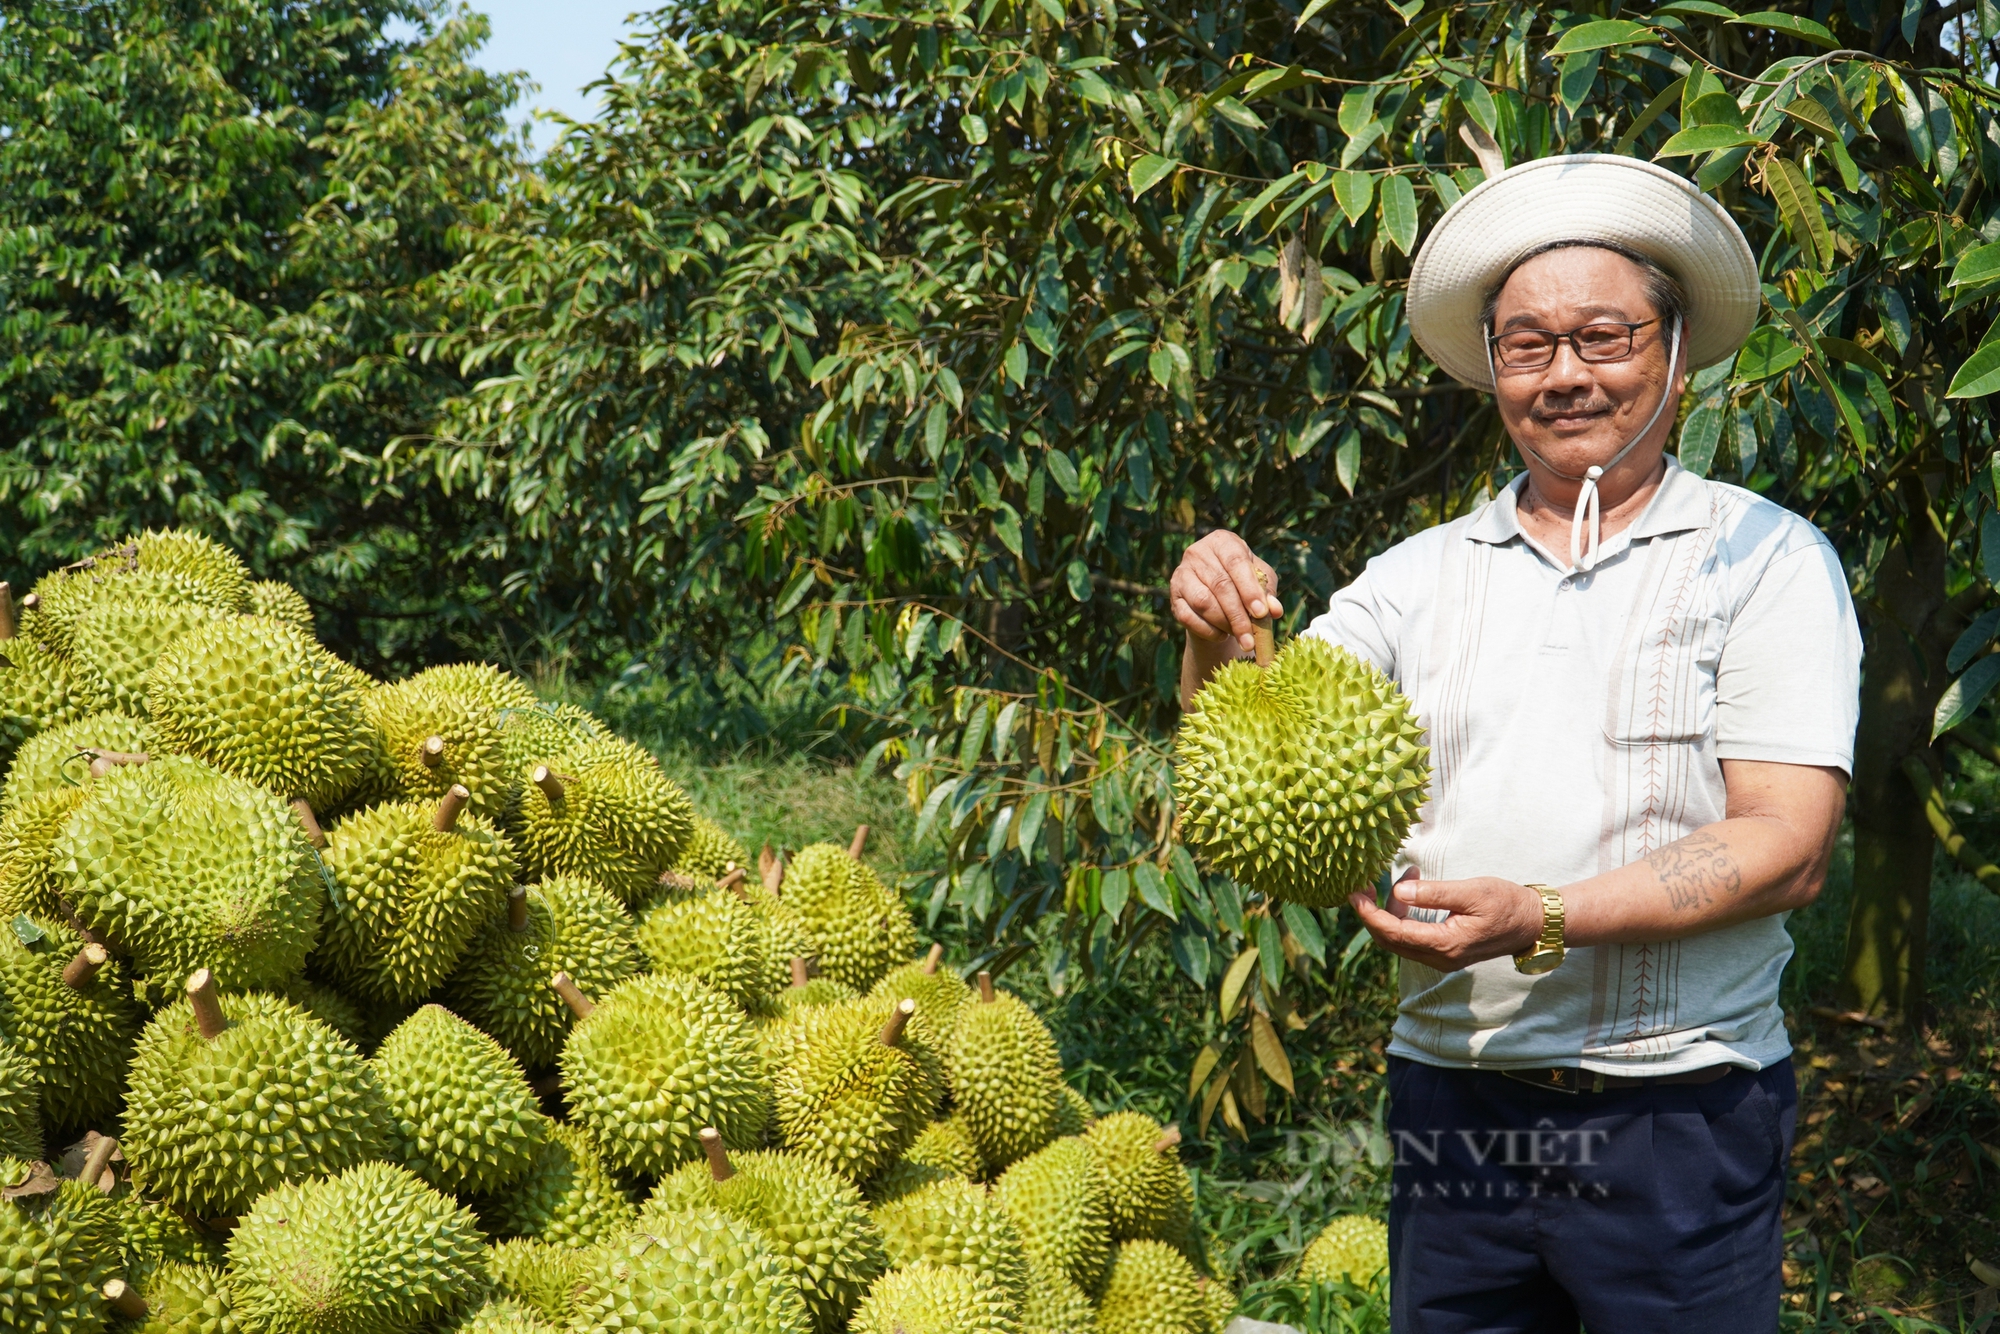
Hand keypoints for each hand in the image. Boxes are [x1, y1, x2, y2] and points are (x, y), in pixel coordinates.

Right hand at [1170, 530, 1283, 654]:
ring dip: (1224, 623)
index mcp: (1222, 541)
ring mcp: (1181, 573)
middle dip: (1238, 615)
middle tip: (1251, 639)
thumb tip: (1275, 611)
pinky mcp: (1173, 596)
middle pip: (1220, 585)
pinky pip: (1188, 617)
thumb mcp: (1260, 582)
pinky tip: (1221, 636)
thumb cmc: (1242, 582)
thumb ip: (1268, 594)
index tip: (1261, 613)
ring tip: (1240, 637)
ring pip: (1203, 602)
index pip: (1236, 562)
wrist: (1216, 593)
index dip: (1249, 589)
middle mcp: (1198, 552)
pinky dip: (1207, 630)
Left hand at [1347, 871, 1546, 972]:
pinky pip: (1412, 937)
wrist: (1533, 923)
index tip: (1354, 894)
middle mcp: (1440, 958)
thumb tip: (1398, 891)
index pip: (1394, 934)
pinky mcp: (1445, 952)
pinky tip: (1412, 890)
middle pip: (1390, 941)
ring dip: (1391, 911)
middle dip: (1372, 914)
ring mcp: (1442, 958)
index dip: (1369, 915)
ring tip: (1407, 877)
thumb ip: (1434, 893)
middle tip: (1364, 885)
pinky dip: (1404, 915)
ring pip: (1400, 940)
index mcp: (1446, 944)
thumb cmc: (1506, 903)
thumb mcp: (1471, 892)